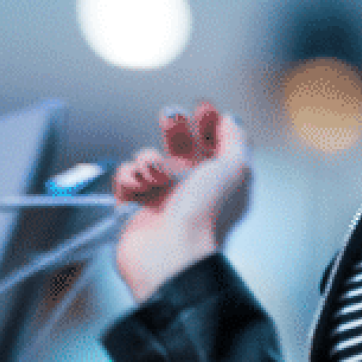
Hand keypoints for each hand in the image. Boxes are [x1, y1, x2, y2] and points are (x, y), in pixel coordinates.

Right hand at [112, 102, 250, 301]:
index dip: (209, 123)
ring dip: (148, 158)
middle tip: (171, 117)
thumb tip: (233, 121)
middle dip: (174, 126)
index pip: (214, 143)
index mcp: (219, 178)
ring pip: (148, 158)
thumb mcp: (234, 169)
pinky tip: (140, 185)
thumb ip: (236, 140)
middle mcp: (191, 186)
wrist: (171, 253)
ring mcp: (161, 196)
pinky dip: (130, 176)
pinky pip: (126, 177)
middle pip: (179, 144)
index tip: (203, 108)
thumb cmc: (205, 215)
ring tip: (156, 173)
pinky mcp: (133, 206)